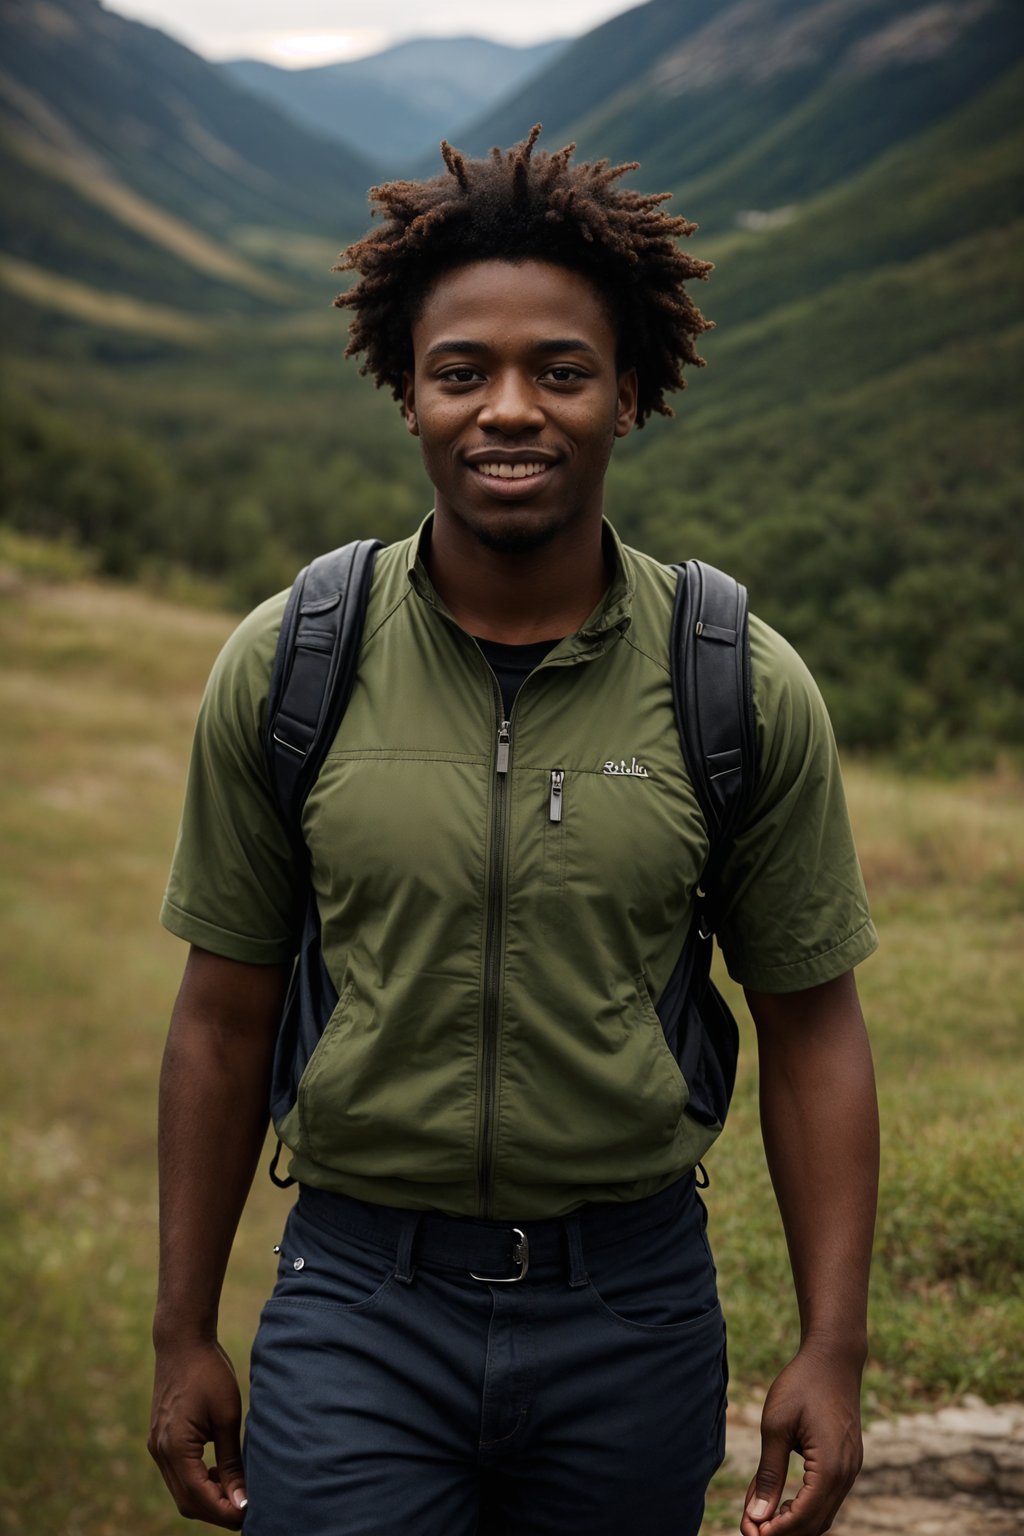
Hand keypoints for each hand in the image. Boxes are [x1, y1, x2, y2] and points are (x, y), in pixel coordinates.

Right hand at [148, 1338, 247, 1527]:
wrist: (182, 1341)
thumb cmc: (209, 1372)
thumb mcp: (227, 1416)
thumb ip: (231, 1462)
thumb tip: (242, 1499)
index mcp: (176, 1448)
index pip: (200, 1498)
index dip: (226, 1512)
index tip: (251, 1513)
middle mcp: (160, 1453)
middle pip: (187, 1502)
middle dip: (217, 1511)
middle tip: (247, 1508)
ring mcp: (157, 1447)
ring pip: (181, 1491)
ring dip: (207, 1498)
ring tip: (237, 1491)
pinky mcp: (160, 1440)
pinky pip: (177, 1474)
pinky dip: (198, 1482)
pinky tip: (218, 1472)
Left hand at [740, 1345, 863, 1534]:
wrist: (833, 1357)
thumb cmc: (801, 1384)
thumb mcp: (776, 1426)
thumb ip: (768, 1474)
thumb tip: (756, 1516)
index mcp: (831, 1467)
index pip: (803, 1517)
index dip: (775, 1531)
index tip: (749, 1531)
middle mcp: (847, 1474)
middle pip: (815, 1524)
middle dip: (784, 1532)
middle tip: (750, 1529)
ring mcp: (851, 1469)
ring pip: (824, 1514)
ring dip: (795, 1522)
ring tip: (763, 1518)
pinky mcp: (848, 1462)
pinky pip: (829, 1498)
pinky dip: (807, 1508)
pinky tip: (784, 1502)